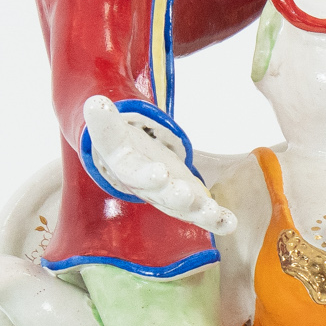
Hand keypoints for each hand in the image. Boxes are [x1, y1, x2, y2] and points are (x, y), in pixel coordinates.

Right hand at [82, 96, 236, 235]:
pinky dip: (218, 220)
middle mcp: (150, 189)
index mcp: (129, 170)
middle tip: (186, 194)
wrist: (132, 164)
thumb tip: (94, 103)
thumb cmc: (124, 146)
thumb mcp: (112, 132)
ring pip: (185, 209)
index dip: (147, 176)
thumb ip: (104, 121)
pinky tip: (231, 223)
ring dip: (200, 212)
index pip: (136, 174)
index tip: (160, 173)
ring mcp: (172, 198)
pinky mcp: (191, 200)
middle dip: (175, 196)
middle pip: (162, 196)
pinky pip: (204, 213)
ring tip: (213, 213)